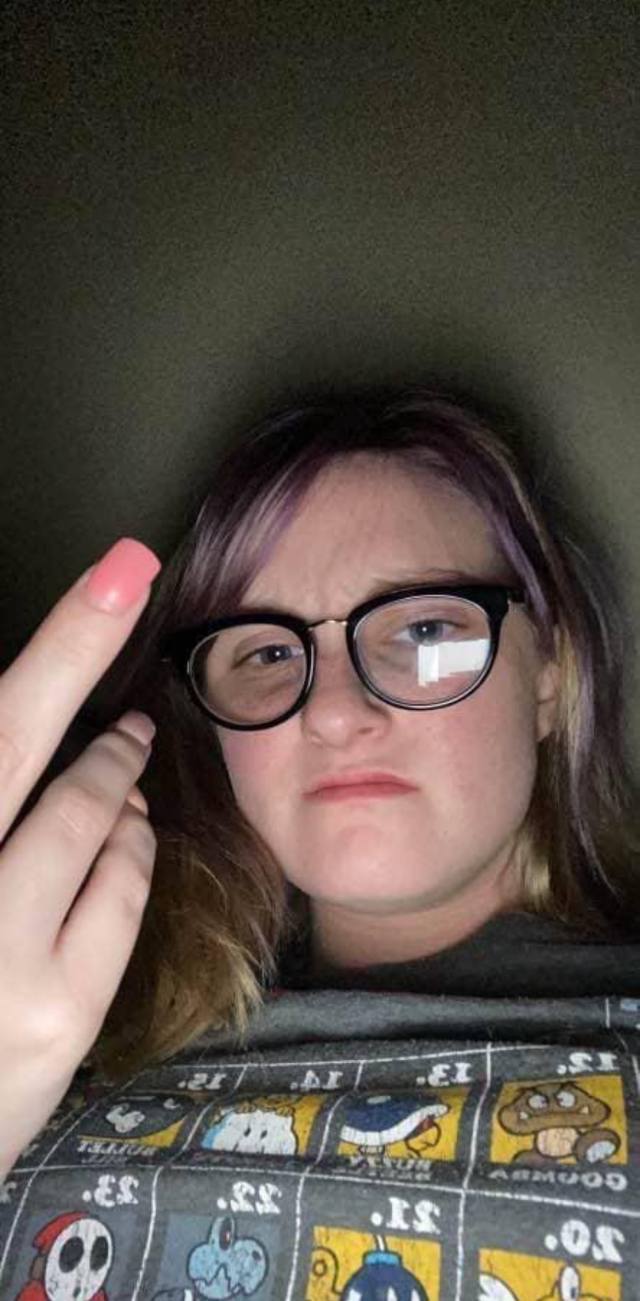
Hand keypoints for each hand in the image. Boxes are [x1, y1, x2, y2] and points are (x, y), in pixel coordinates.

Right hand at [0, 537, 161, 1178]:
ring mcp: (3, 959)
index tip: (121, 565)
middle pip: (22, 751)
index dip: (62, 640)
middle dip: (80, 662)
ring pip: (91, 818)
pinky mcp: (60, 1013)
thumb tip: (37, 726)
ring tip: (122, 756)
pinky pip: (123, 887)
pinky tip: (126, 830)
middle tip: (123, 587)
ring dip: (113, 774)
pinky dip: (131, 844)